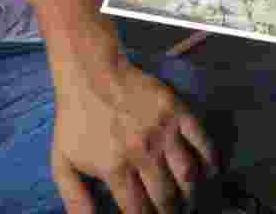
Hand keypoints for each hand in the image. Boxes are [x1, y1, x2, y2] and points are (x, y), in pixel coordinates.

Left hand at [51, 54, 217, 213]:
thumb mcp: (63, 163)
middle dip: (173, 212)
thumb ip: (75, 200)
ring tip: (191, 201)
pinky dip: (211, 159)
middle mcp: (143, 153)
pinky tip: (212, 171)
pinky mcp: (178, 111)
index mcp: (115, 168)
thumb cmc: (76, 121)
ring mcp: (164, 131)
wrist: (92, 75)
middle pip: (166, 196)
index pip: (138, 209)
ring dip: (193, 193)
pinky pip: (201, 140)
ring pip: (188, 173)